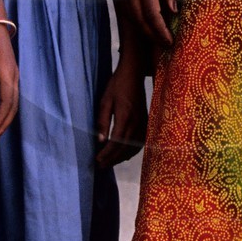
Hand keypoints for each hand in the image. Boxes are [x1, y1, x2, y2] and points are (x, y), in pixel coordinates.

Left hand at [0, 25, 18, 139]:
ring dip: (5, 119)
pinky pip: (11, 97)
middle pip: (12, 107)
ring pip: (13, 104)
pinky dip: (6, 110)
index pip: (6, 103)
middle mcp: (14, 77)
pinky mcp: (11, 75)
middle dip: (3, 125)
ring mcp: (14, 76)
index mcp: (7, 75)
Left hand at [95, 54, 148, 168]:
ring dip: (121, 157)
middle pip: (125, 148)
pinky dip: (132, 151)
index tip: (96, 161)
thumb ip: (102, 121)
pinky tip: (124, 154)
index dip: (106, 154)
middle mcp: (136, 123)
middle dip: (112, 159)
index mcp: (125, 118)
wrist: (133, 74)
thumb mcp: (105, 101)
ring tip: (109, 162)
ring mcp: (143, 123)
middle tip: (100, 166)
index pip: (116, 143)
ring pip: (133, 148)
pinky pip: (140, 142)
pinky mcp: (145, 122)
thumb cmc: (117, 85)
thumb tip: (100, 141)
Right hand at [115, 0, 180, 47]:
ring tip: (159, 38)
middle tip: (167, 45)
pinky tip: (147, 24)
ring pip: (130, 17)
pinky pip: (126, 9)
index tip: (170, 42)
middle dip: (152, 35)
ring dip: (144, 30)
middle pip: (139, 20)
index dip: (160, 30)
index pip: (151, 13)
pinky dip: (136, 20)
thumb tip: (173, 10)